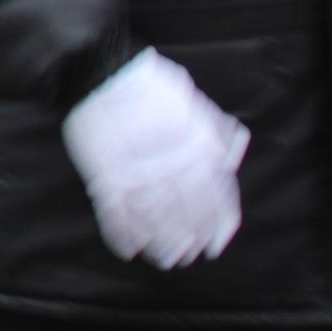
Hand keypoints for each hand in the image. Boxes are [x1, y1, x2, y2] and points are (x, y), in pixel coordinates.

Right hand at [63, 49, 249, 269]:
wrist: (101, 71)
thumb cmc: (148, 84)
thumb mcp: (191, 102)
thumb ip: (213, 130)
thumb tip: (231, 153)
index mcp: (197, 147)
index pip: (215, 196)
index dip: (218, 224)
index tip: (216, 244)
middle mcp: (171, 164)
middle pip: (185, 213)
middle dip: (188, 238)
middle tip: (187, 256)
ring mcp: (137, 172)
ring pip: (154, 219)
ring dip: (159, 243)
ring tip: (163, 259)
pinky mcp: (105, 174)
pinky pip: (115, 212)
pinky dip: (120, 234)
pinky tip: (127, 249)